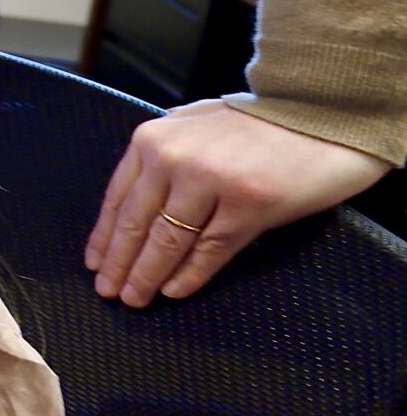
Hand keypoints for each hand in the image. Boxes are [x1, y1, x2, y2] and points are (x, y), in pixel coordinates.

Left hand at [85, 98, 390, 305]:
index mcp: (153, 139)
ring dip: (148, 276)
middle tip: (109, 293)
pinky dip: (189, 275)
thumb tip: (133, 193)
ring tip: (136, 299)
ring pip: (167, 242)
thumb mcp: (193, 124)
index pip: (118, 199)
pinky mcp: (248, 206)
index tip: (95, 264)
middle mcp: (174, 159)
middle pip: (137, 224)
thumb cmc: (257, 123)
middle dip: (120, 264)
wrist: (320, 116)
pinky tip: (173, 292)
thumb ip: (163, 152)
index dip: (105, 237)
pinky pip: (210, 250)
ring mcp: (210, 183)